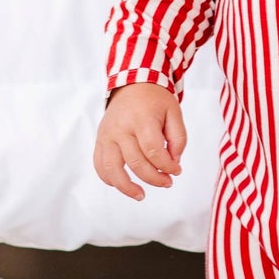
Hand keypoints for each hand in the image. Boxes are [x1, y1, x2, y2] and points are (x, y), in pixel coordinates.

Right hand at [93, 84, 185, 201]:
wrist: (131, 83)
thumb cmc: (155, 100)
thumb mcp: (174, 112)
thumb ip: (178, 138)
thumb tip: (173, 163)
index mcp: (141, 119)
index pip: (153, 151)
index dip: (167, 166)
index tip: (176, 171)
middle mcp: (121, 128)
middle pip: (136, 163)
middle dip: (154, 178)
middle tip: (167, 182)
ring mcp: (107, 135)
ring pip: (112, 169)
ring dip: (127, 187)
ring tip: (141, 195)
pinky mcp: (100, 140)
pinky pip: (99, 165)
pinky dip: (109, 179)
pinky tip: (123, 185)